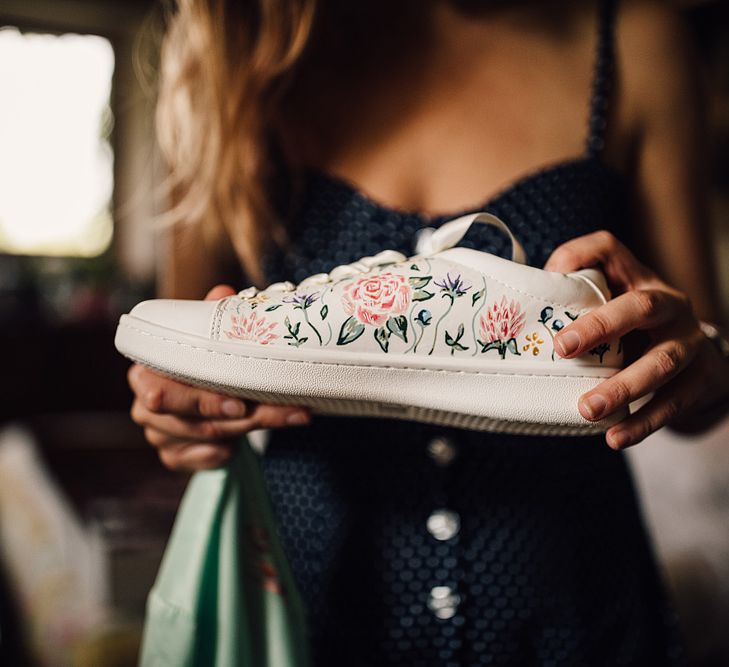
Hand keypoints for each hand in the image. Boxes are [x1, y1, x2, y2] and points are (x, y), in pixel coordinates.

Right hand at [127, 284, 310, 470]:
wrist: (208, 395)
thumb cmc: (205, 362)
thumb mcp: (209, 338)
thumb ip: (213, 319)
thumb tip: (223, 294)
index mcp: (146, 371)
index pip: (163, 391)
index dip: (201, 399)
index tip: (238, 403)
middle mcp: (144, 405)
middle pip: (188, 419)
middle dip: (234, 418)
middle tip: (272, 413)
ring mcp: (158, 434)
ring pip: (204, 437)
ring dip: (248, 432)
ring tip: (289, 416)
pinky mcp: (172, 456)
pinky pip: (201, 460)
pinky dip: (224, 453)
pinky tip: (242, 445)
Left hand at [545, 231, 727, 448]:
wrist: (701, 362)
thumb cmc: (636, 332)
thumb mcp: (611, 309)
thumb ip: (574, 306)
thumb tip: (523, 313)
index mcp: (638, 280)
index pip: (608, 249)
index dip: (578, 255)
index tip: (548, 279)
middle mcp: (670, 304)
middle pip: (641, 305)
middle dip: (602, 326)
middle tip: (562, 349)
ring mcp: (690, 341)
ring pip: (661, 362)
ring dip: (622, 388)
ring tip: (587, 410)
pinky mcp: (703, 378)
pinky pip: (673, 403)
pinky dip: (643, 422)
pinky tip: (615, 437)